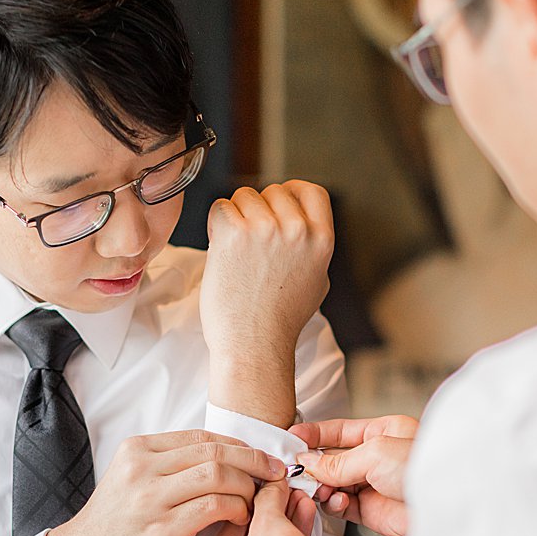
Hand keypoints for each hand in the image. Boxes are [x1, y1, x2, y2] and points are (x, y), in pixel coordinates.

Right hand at [46, 430, 285, 535]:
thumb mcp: (132, 478)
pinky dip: (236, 508)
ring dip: (247, 486)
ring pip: (218, 475)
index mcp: (138, 450)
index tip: (261, 456)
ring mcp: (151, 497)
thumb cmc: (113, 524)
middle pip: (215, 451)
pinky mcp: (162, 528)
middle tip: (275, 473)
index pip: (202, 437)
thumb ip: (168, 465)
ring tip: (256, 500)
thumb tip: (219, 459)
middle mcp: (144, 468)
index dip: (239, 445)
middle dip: (254, 460)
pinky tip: (240, 517)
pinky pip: (213, 507)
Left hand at [201, 181, 334, 425]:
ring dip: (235, 218)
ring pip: (243, 197)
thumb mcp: (316, 281)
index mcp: (321, 240)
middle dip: (257, 210)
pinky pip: (219, 208)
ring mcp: (265, 229)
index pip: (311, 191)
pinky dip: (215, 226)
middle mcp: (297, 230)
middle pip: (272, 191)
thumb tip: (301, 225)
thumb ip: (311, 248)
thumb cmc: (280, 321)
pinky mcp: (234, 234)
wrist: (253, 345)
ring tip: (236, 253)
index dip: (292, 192)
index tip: (277, 204)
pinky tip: (221, 251)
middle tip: (249, 243)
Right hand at [289, 415, 417, 535]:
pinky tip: (335, 501)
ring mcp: (373, 484)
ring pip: (333, 483)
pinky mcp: (371, 511)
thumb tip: (307, 463)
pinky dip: (333, 503)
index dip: (314, 435)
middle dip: (313, 465)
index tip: (291, 439)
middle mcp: (377, 458)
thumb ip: (337, 460)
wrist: (446, 507)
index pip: (340, 431)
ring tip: (318, 489)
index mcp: (383, 432)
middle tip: (296, 471)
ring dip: (321, 486)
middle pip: (332, 459)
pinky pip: (341, 505)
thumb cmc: (422, 470)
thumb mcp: (375, 452)